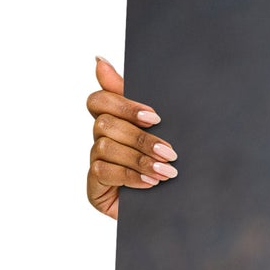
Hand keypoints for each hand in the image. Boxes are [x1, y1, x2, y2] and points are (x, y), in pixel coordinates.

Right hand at [86, 57, 177, 218]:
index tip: (154, 117)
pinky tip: (150, 183)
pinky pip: (104, 172)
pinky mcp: (94, 186)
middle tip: (170, 152)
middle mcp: (101, 139)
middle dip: (141, 138)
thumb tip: (99, 60)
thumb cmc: (167, 164)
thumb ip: (138, 100)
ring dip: (140, 159)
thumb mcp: (163, 131)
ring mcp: (96, 162)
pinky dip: (130, 176)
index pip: (100, 100)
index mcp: (116, 120)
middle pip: (105, 124)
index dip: (124, 105)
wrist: (175, 208)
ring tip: (167, 172)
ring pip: (105, 147)